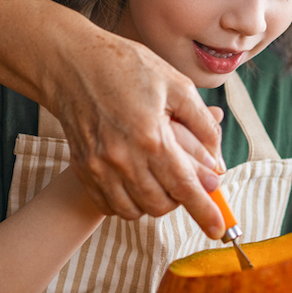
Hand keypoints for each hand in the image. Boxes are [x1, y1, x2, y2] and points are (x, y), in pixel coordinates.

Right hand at [46, 29, 226, 236]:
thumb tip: (216, 159)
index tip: (219, 229)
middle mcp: (124, 159)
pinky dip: (129, 202)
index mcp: (151, 137)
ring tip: (161, 179)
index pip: (185, 188)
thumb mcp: (175, 85)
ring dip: (155, 202)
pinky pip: (110, 204)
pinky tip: (136, 181)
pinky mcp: (84, 168)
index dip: (205, 212)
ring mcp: (100, 167)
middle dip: (181, 201)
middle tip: (187, 182)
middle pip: (161, 205)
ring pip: (136, 210)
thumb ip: (202, 123)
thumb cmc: (126, 67)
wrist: (72, 63)